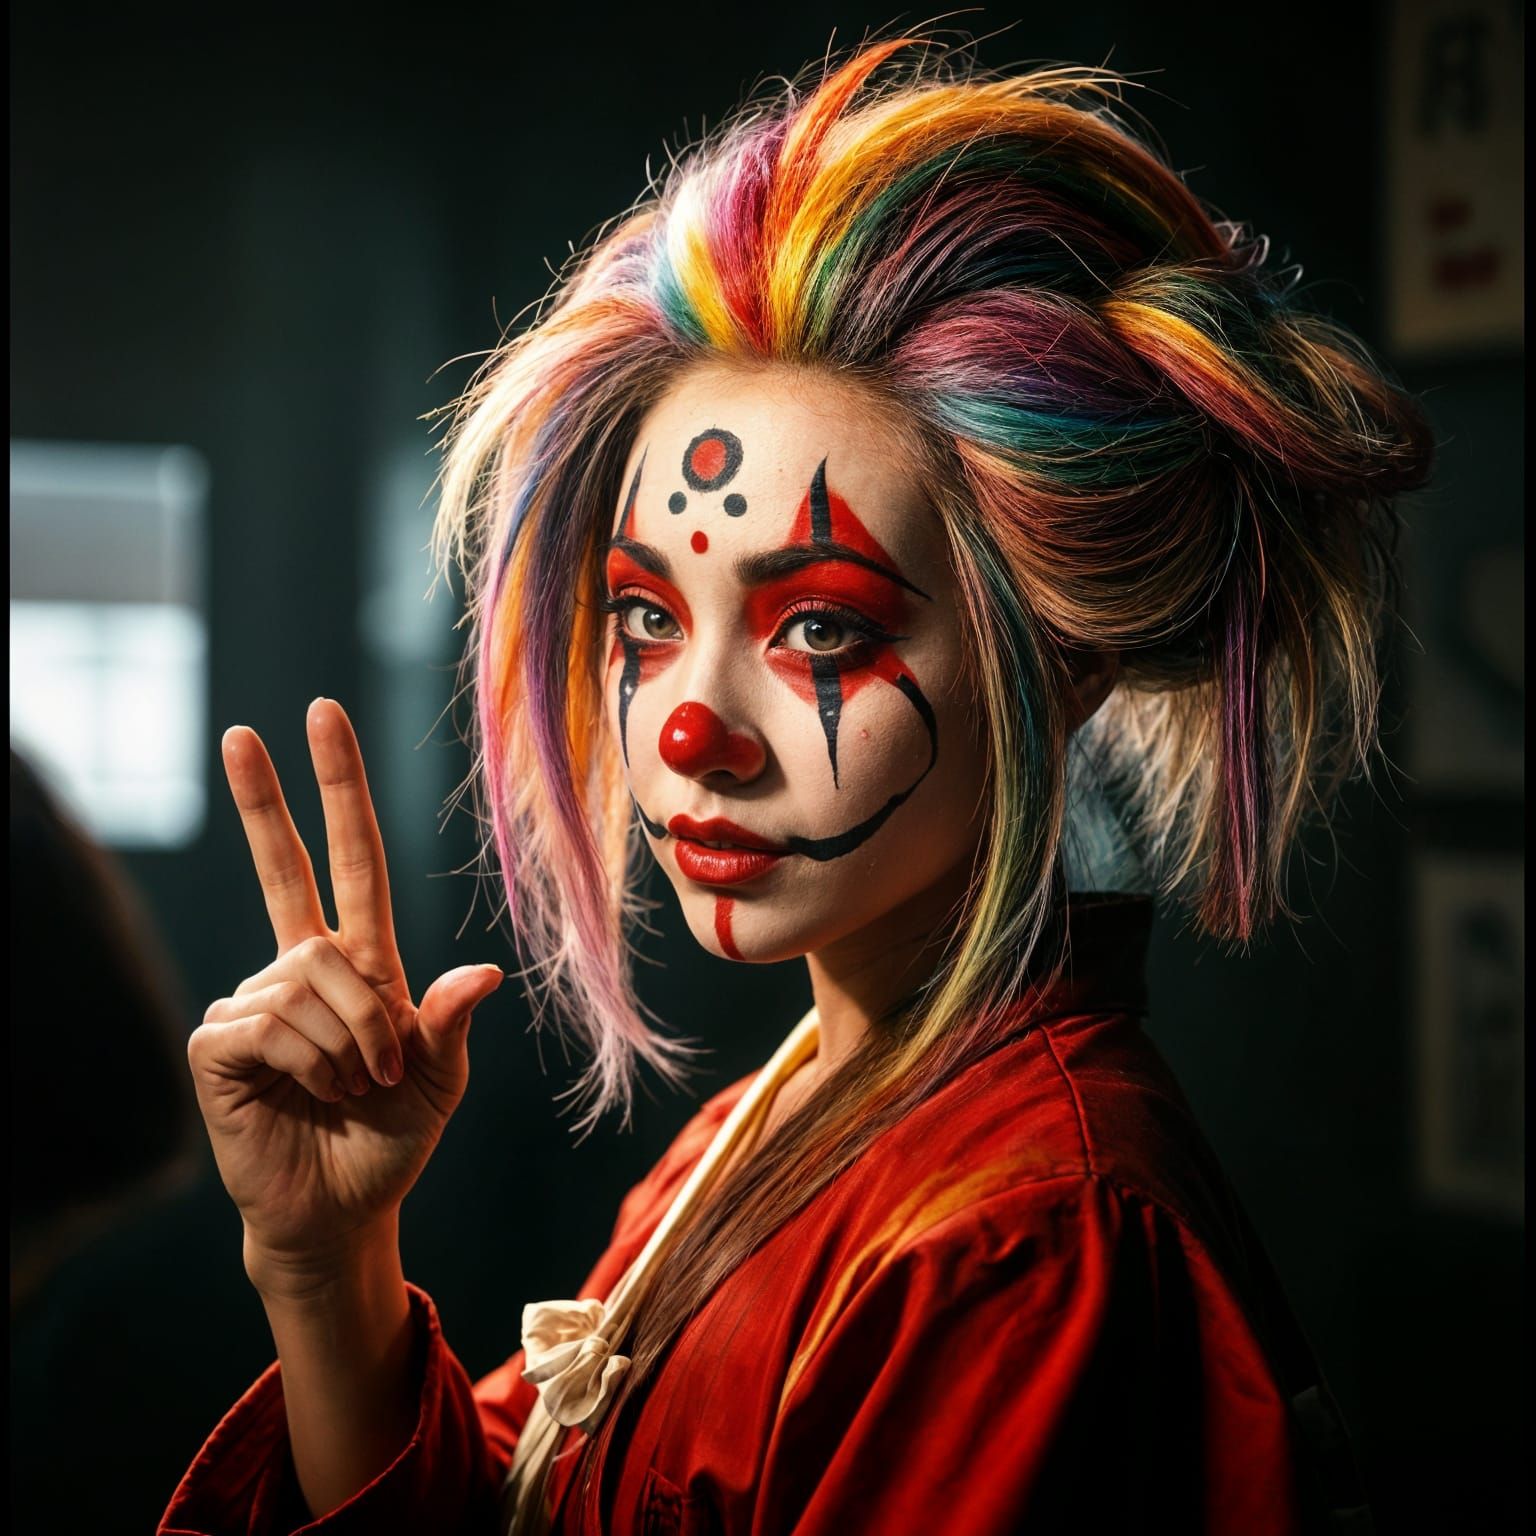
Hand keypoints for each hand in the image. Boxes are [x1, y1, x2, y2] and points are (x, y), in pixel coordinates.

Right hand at [187, 698, 503, 1288]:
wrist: (341, 1211)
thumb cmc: (389, 1140)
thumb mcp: (439, 1083)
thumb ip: (450, 1026)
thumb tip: (483, 970)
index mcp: (362, 964)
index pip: (350, 860)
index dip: (337, 792)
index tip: (320, 720)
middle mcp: (303, 969)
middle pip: (283, 868)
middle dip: (265, 799)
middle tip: (243, 731)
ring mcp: (257, 1002)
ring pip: (312, 977)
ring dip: (353, 1041)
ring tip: (352, 1086)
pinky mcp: (221, 1042)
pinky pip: (276, 1023)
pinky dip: (313, 1061)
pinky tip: (308, 1091)